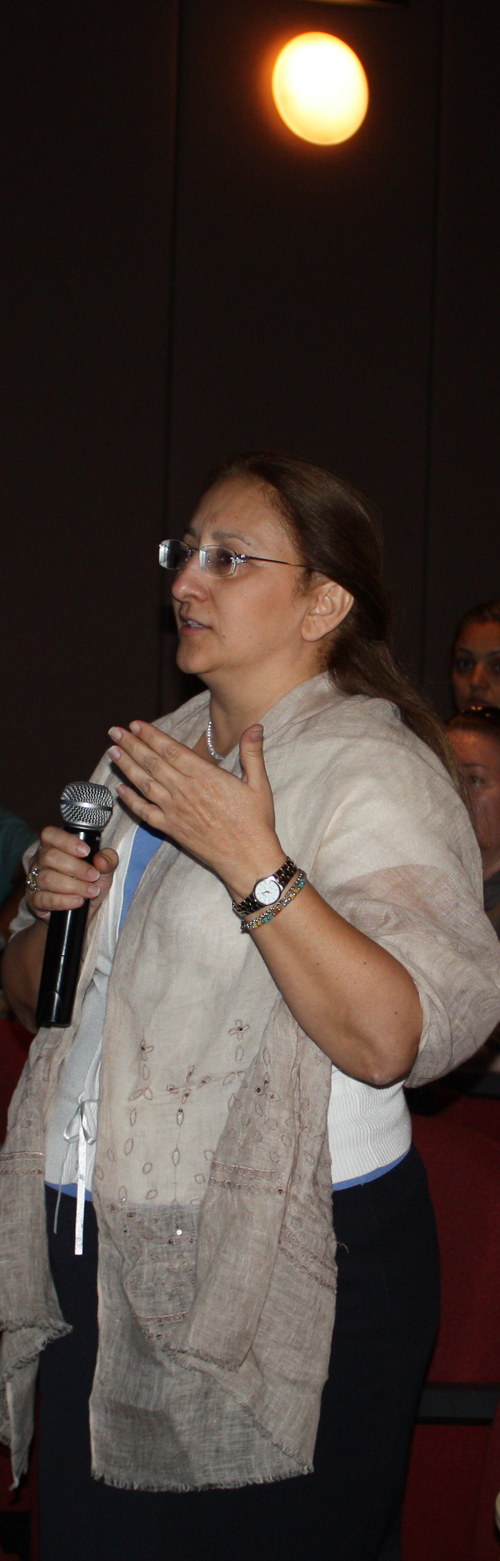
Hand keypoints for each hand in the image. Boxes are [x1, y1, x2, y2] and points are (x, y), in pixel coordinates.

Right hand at [26, 828, 118, 921]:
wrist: (82, 915)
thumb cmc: (89, 885)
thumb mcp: (105, 872)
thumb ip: (108, 861)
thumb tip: (102, 859)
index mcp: (54, 846)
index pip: (50, 834)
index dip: (66, 841)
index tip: (85, 851)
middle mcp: (40, 860)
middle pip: (49, 856)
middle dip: (75, 867)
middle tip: (93, 876)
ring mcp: (35, 880)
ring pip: (47, 878)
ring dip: (73, 886)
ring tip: (91, 892)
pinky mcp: (34, 900)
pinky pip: (43, 899)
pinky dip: (63, 901)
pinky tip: (78, 901)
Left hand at [107, 720, 280, 898]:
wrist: (247, 858)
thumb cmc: (255, 822)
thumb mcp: (259, 784)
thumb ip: (252, 753)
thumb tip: (256, 726)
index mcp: (204, 776)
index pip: (171, 750)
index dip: (151, 736)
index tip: (135, 725)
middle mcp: (184, 791)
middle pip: (152, 763)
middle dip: (132, 745)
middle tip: (115, 731)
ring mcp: (175, 811)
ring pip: (144, 784)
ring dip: (126, 767)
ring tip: (112, 752)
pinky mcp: (171, 829)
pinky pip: (145, 813)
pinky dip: (131, 801)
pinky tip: (119, 790)